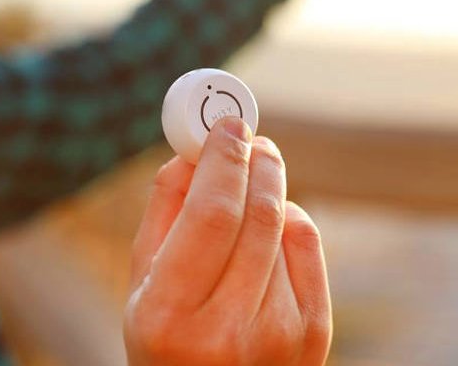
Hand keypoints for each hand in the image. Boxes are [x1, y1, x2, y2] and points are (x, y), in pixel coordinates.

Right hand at [124, 117, 331, 365]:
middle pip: (258, 212)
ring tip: (252, 179)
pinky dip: (288, 218)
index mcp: (170, 315)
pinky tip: (267, 228)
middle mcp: (227, 329)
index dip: (224, 159)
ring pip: (285, 221)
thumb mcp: (144, 280)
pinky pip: (306, 240)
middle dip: (255, 160)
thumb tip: (196, 149)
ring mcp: (278, 334)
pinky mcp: (314, 331)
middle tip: (248, 137)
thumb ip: (164, 209)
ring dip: (268, 186)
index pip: (212, 213)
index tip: (229, 124)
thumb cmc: (170, 332)